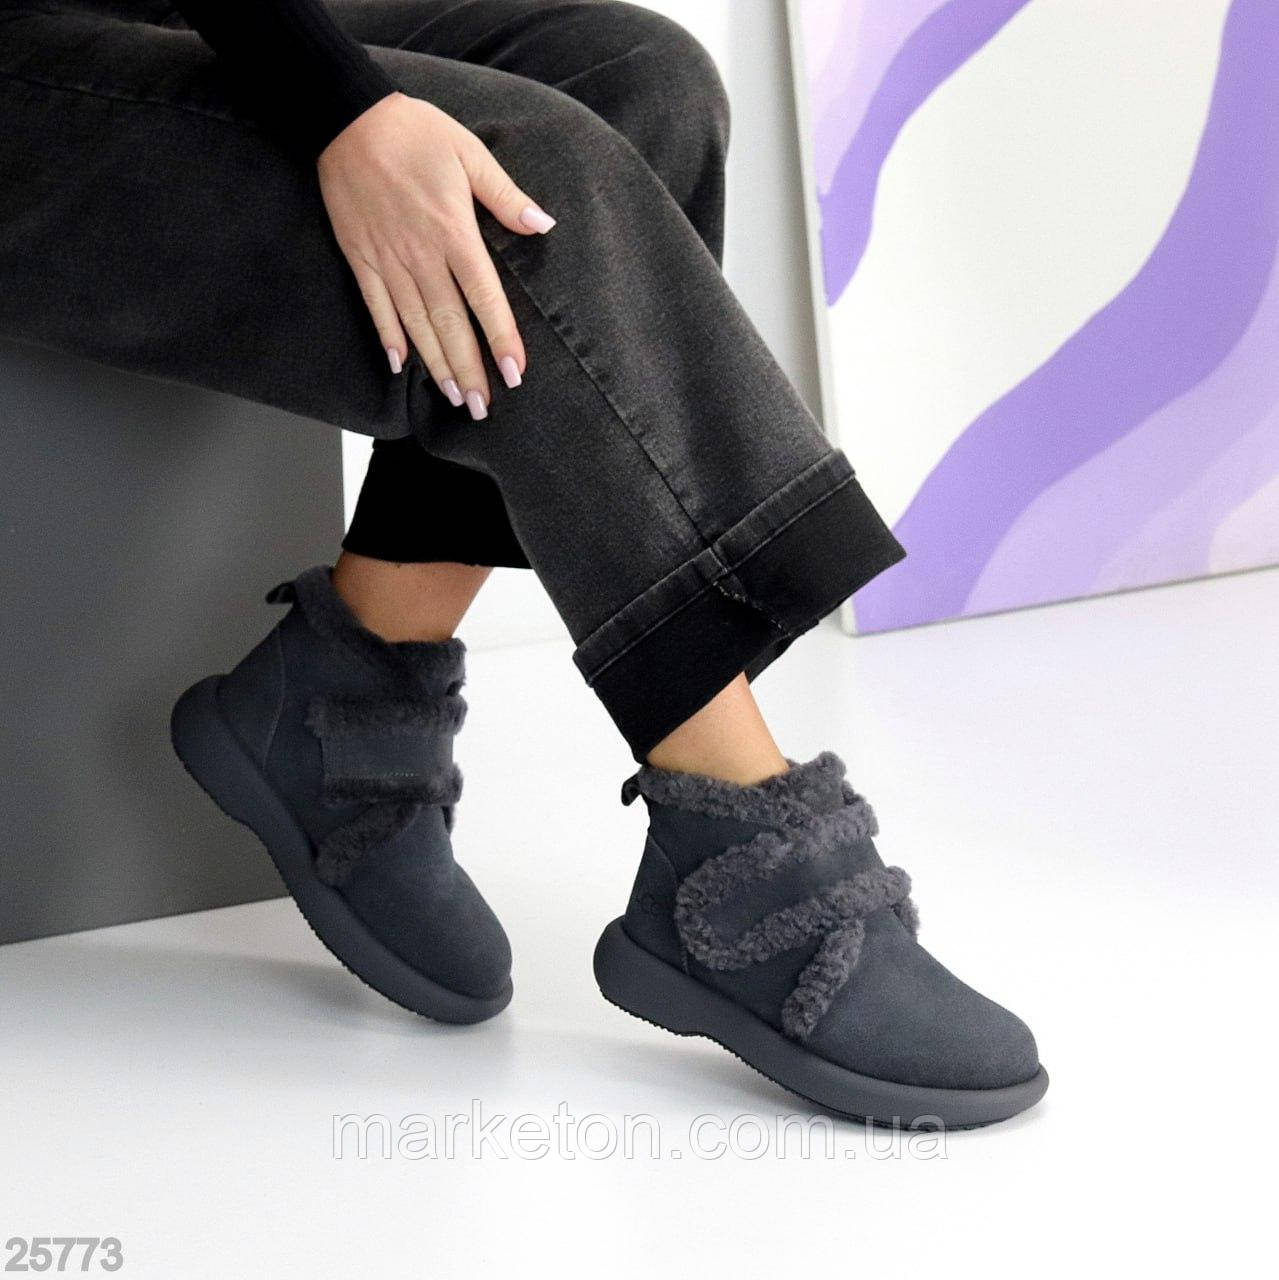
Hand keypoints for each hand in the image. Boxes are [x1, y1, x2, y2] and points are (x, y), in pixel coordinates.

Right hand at [316, 90, 556, 419]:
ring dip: (436, 364)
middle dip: (469, 369)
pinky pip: (376, 306)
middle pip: (450, 323)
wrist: (346, 116)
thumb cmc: (414, 131)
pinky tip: (401, 368)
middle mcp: (421, 253)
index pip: (484, 296)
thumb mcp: (469, 153)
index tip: (515, 373)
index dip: (501, 338)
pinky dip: (388, 338)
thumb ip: (505, 196)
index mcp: (453, 231)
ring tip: (454, 398)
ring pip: (416, 324)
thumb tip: (543, 224)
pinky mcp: (361, 257)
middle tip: (483, 408)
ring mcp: (388, 259)